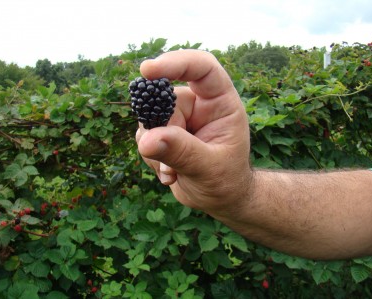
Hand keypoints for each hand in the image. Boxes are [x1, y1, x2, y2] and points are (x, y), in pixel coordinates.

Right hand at [135, 50, 251, 214]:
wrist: (220, 199)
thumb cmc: (227, 180)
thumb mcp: (209, 168)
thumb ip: (181, 152)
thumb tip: (146, 138)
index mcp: (220, 102)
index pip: (202, 68)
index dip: (176, 62)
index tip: (147, 70)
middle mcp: (198, 105)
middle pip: (166, 100)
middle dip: (162, 131)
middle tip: (170, 162)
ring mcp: (180, 118)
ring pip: (150, 119)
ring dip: (156, 150)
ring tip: (175, 171)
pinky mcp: (164, 133)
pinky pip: (145, 136)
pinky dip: (152, 158)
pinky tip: (170, 174)